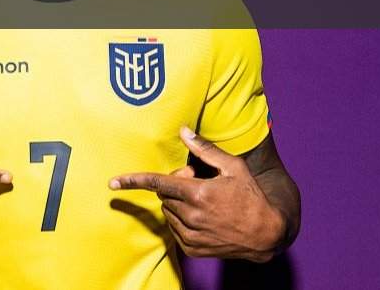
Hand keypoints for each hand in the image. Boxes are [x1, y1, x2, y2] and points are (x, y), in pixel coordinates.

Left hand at [109, 126, 285, 262]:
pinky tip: (203, 217)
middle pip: (164, 195)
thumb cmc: (251, 196)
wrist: (266, 234)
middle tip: (197, 182)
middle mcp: (192, 216)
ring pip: (168, 212)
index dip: (132, 181)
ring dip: (178, 203)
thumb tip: (183, 131)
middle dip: (175, 185)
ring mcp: (192, 235)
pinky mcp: (193, 249)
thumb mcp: (233, 167)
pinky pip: (174, 229)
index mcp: (199, 193)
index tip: (112, 182)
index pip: (158, 183)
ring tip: (204, 201)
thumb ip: (205, 149)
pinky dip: (182, 220)